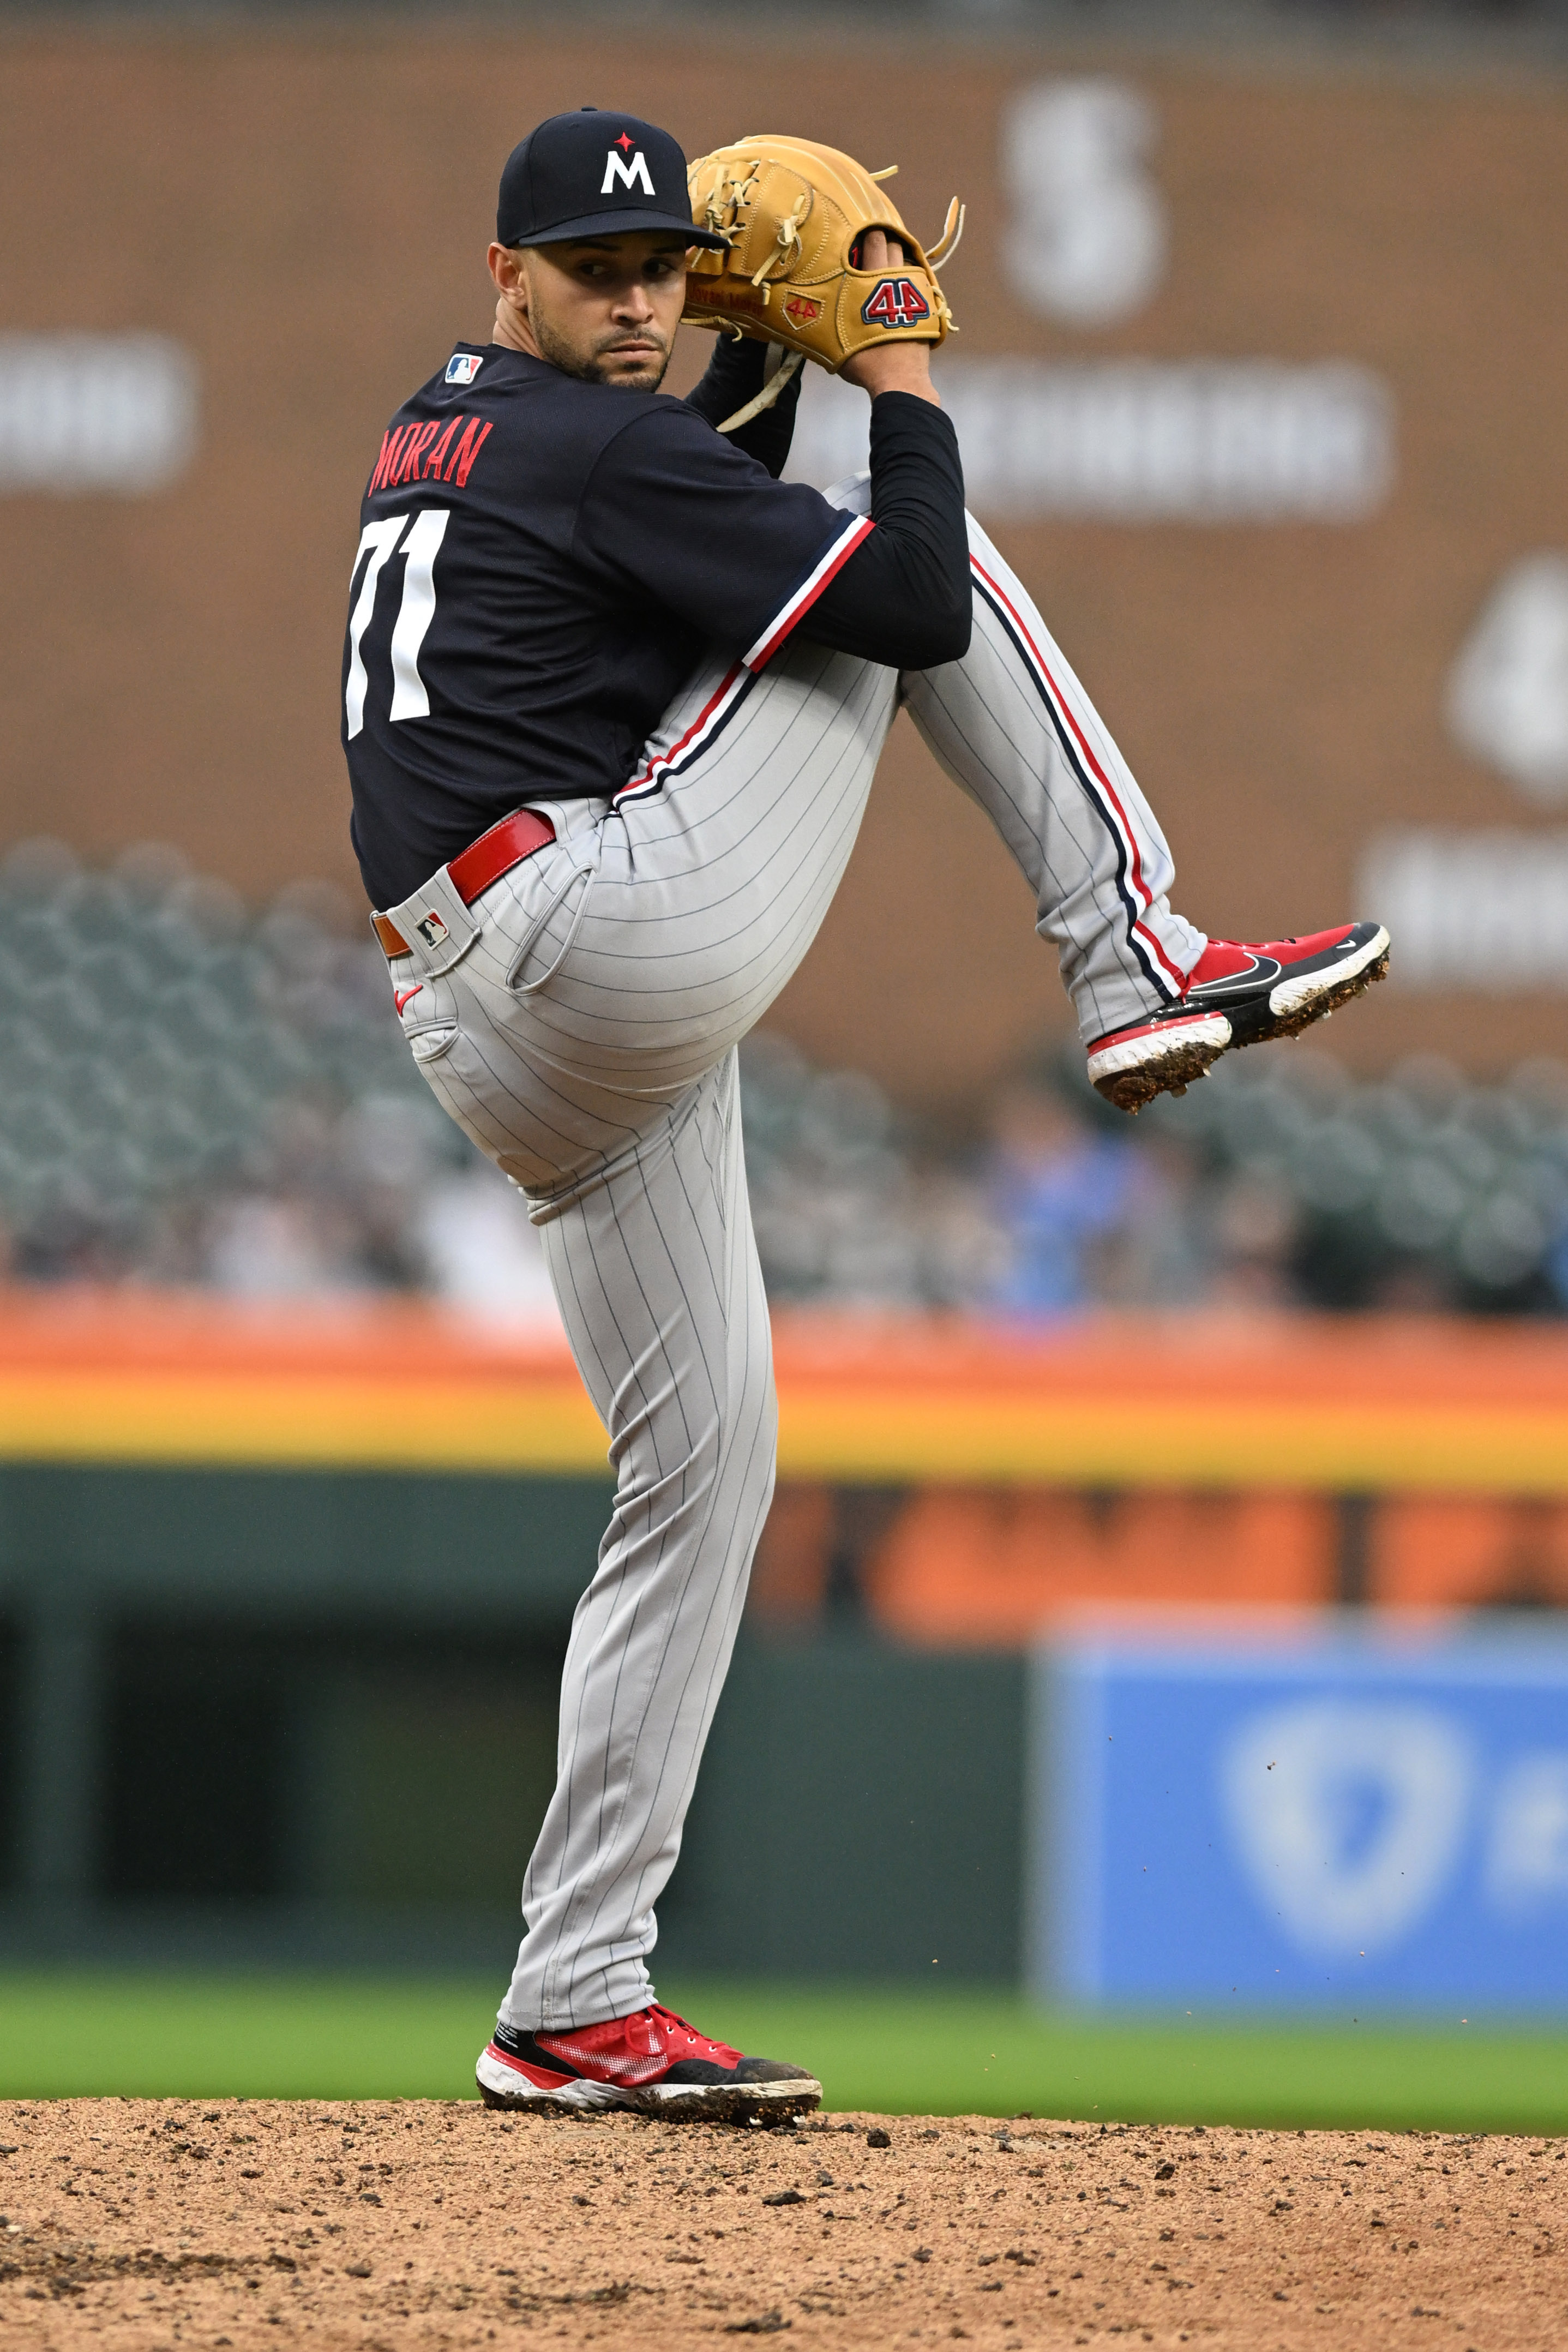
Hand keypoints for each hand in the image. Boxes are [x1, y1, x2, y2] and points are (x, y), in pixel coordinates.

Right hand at [841, 229, 940, 405]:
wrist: (899, 379)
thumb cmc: (864, 359)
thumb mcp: (834, 340)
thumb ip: (824, 320)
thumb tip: (804, 314)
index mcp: (872, 278)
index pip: (872, 241)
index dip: (864, 236)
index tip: (856, 237)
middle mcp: (896, 276)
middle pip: (893, 245)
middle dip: (882, 242)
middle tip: (871, 247)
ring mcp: (916, 289)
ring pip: (908, 261)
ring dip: (897, 259)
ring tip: (885, 266)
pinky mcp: (928, 304)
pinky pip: (918, 281)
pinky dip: (909, 279)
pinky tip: (900, 288)